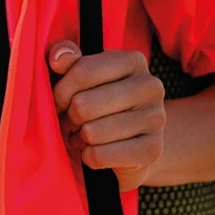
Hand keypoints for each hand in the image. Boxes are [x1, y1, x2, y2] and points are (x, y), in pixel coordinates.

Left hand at [47, 41, 165, 193]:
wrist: (131, 140)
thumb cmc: (97, 101)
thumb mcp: (81, 75)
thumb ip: (67, 58)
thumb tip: (58, 57)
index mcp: (133, 61)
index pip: (83, 71)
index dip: (61, 92)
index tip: (59, 102)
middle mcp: (150, 86)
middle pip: (84, 104)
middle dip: (69, 117)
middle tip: (72, 122)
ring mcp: (156, 118)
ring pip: (92, 132)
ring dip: (79, 138)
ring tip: (84, 136)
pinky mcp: (152, 149)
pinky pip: (101, 155)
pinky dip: (89, 157)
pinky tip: (94, 151)